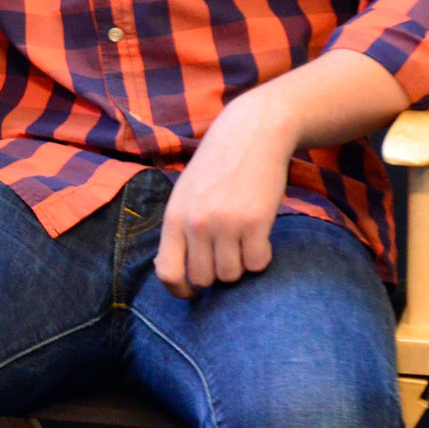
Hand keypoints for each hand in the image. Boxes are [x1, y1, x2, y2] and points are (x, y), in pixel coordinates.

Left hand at [154, 89, 296, 297]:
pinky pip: (258, 263)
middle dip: (215, 274)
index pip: (167, 272)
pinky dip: (261, 257)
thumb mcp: (185, 195)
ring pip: (232, 275)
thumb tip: (172, 273)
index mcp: (173, 217)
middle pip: (203, 280)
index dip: (179, 290)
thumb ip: (179, 230)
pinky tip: (260, 236)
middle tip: (225, 254)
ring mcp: (225, 224)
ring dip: (240, 265)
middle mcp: (196, 224)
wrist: (251, 135)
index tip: (192, 292)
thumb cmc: (217, 168)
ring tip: (242, 240)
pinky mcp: (256, 222)